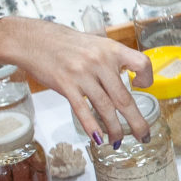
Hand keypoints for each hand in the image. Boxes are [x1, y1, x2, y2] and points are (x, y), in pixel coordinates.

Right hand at [0, 18, 154, 142]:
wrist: (33, 39)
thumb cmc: (65, 43)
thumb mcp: (95, 44)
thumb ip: (111, 61)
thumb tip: (125, 82)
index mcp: (111, 49)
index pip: (141, 64)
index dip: (147, 78)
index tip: (142, 87)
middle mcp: (100, 61)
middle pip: (125, 98)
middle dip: (137, 122)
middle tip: (145, 136)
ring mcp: (82, 74)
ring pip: (106, 108)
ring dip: (115, 129)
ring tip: (118, 142)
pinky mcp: (66, 85)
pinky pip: (83, 110)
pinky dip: (92, 127)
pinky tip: (98, 138)